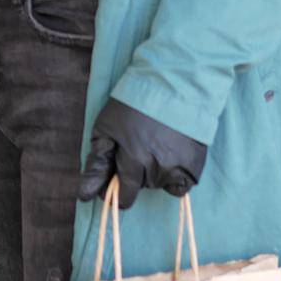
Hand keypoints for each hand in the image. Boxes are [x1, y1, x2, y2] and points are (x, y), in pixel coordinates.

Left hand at [78, 97, 206, 209]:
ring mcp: (179, 167)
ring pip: (159, 184)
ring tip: (154, 144)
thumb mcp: (106, 128)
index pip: (125, 195)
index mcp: (134, 159)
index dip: (117, 191)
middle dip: (135, 173)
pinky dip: (174, 176)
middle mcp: (158, 168)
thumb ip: (97, 164)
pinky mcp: (195, 165)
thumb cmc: (133, 104)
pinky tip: (171, 155)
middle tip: (137, 146)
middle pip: (142, 186)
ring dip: (154, 172)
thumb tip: (85, 195)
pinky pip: (181, 186)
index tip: (115, 179)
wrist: (173, 84)